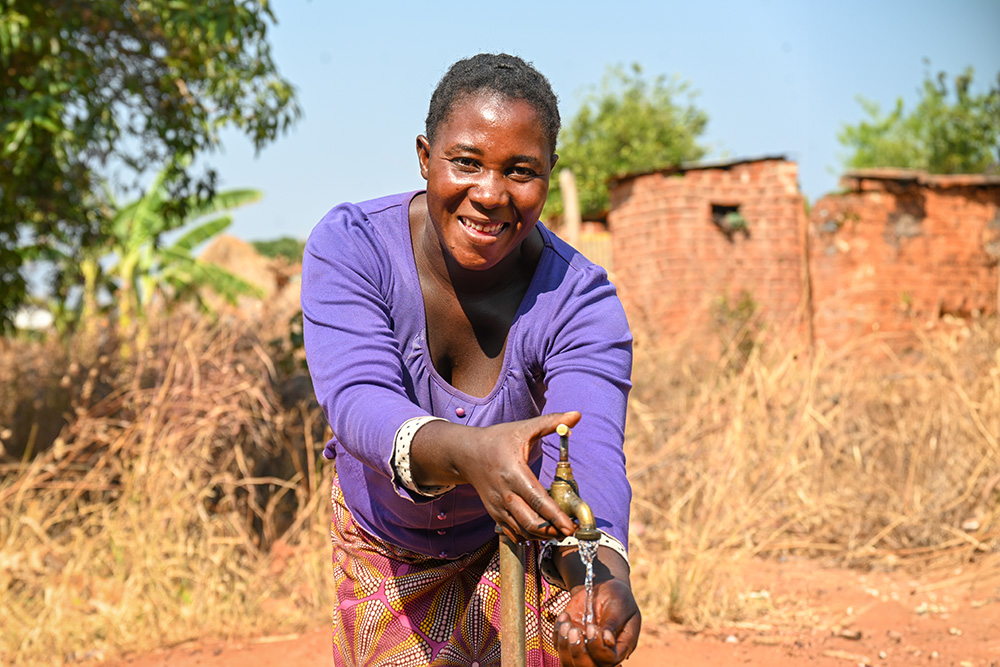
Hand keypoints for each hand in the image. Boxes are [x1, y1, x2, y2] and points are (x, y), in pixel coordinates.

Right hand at [413, 410, 581, 541]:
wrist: (466, 453)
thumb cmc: (497, 439)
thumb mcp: (524, 428)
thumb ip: (552, 422)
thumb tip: (576, 415)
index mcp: (514, 472)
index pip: (537, 499)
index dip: (555, 516)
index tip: (570, 526)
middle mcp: (504, 493)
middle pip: (529, 522)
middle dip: (551, 531)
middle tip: (570, 531)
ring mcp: (497, 506)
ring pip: (521, 531)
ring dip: (541, 535)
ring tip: (559, 531)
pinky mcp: (494, 513)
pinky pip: (512, 533)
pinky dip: (527, 536)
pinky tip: (540, 532)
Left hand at [554, 578, 640, 665]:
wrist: (603, 587)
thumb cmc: (617, 596)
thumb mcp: (619, 605)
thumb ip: (613, 623)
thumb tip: (608, 641)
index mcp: (620, 647)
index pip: (608, 661)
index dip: (597, 648)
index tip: (592, 627)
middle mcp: (602, 652)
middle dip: (578, 653)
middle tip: (575, 630)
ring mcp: (585, 647)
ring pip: (570, 663)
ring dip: (565, 646)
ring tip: (567, 625)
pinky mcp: (571, 640)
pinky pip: (559, 646)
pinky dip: (557, 633)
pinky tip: (565, 616)